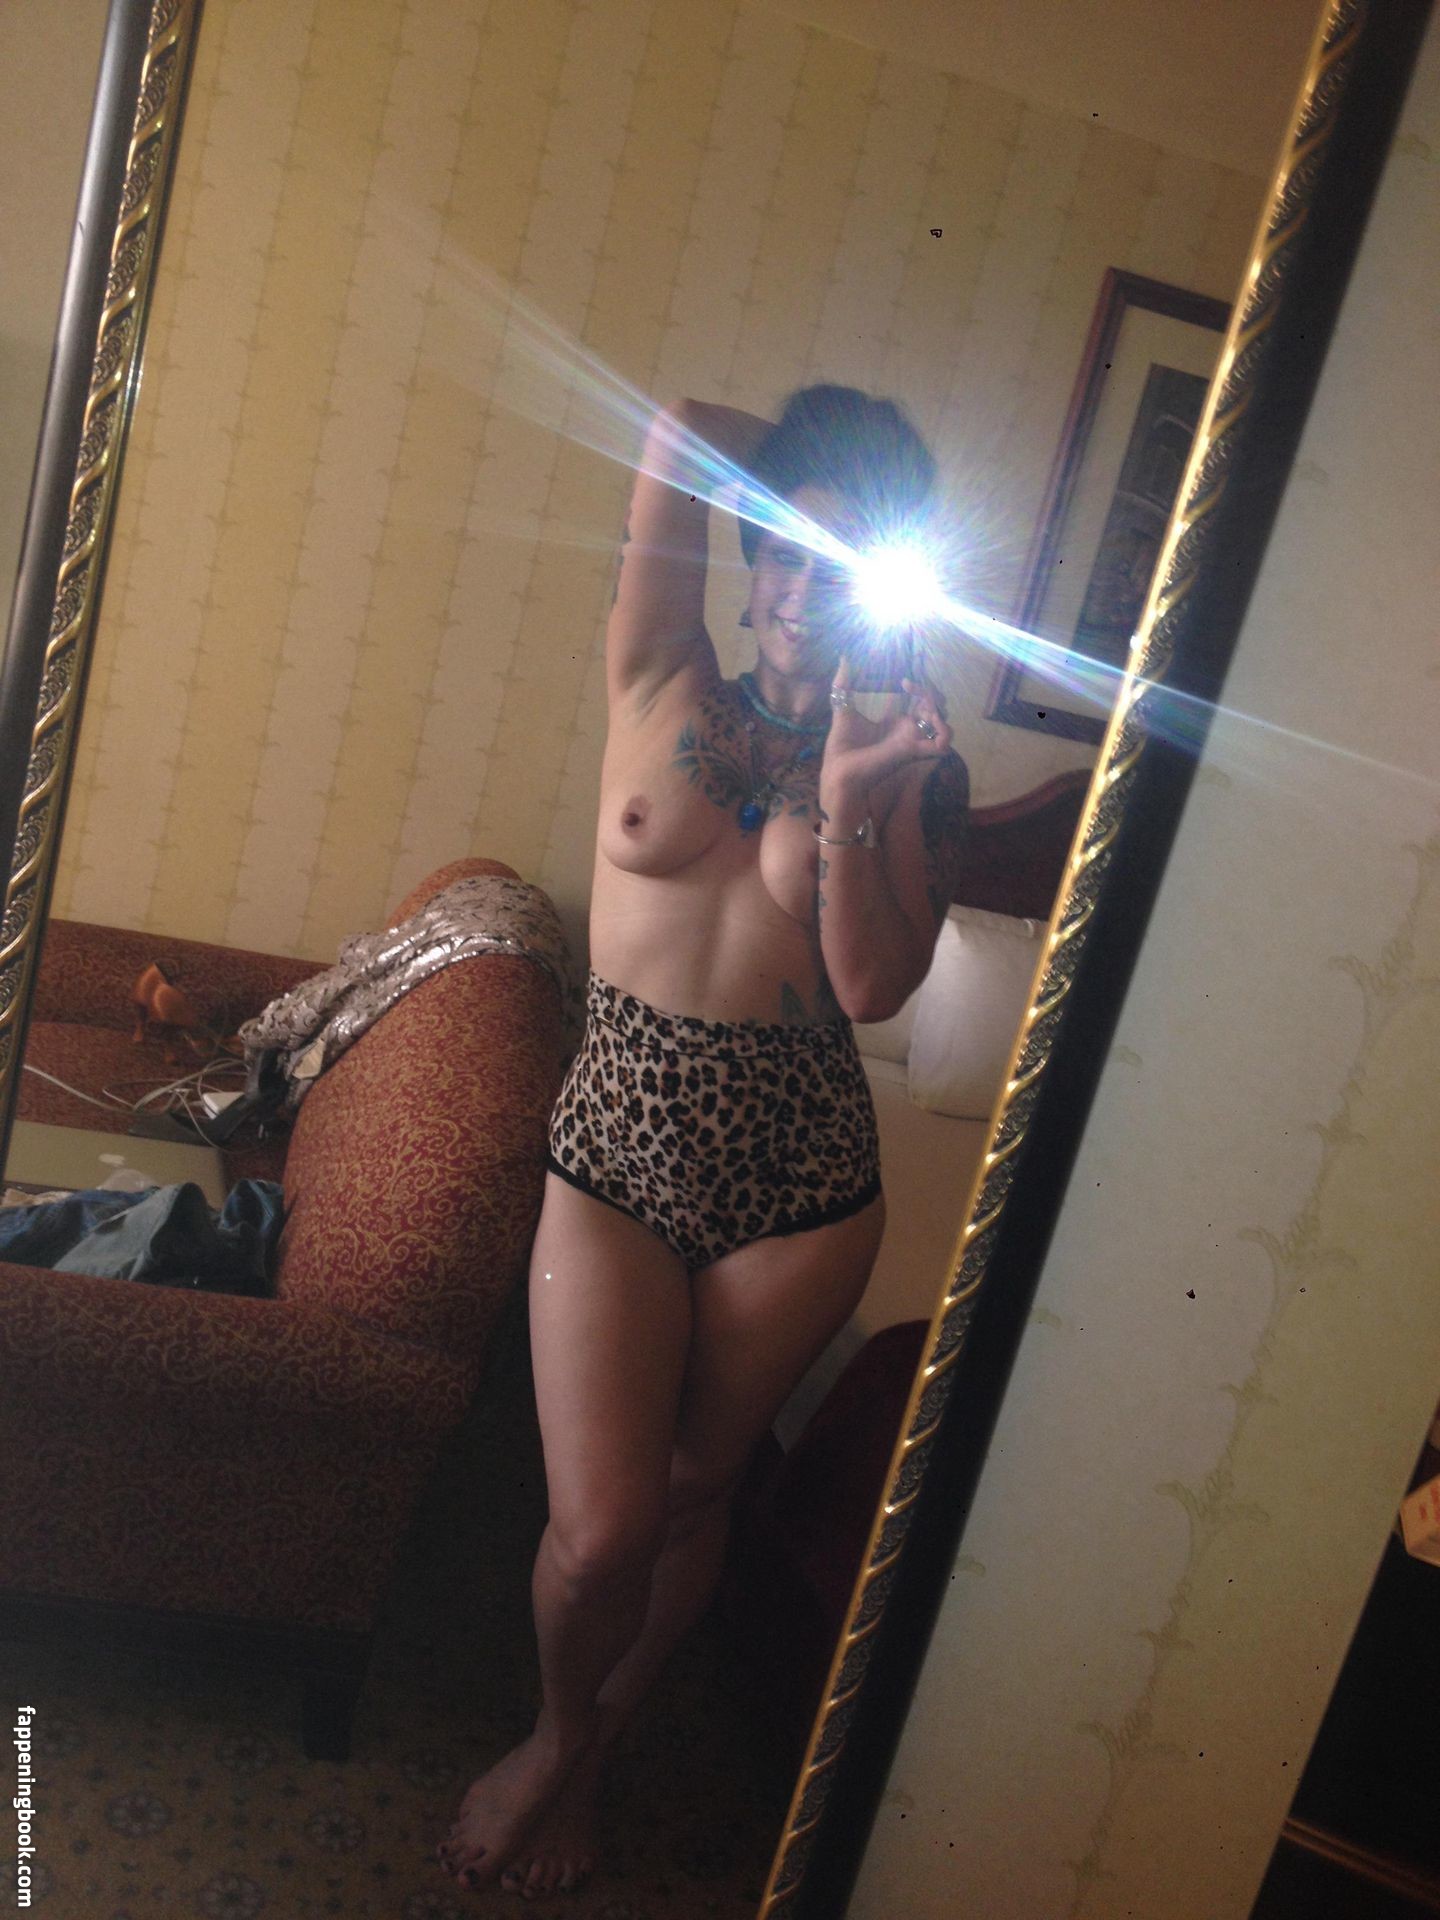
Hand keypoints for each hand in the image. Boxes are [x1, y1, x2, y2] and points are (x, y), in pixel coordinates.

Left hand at [820, 654, 952, 821]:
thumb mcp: (844, 709)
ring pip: (942, 720)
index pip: (918, 699)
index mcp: (894, 722)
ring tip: (921, 699)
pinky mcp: (914, 750)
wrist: (839, 772)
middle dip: (931, 691)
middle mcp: (907, 730)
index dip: (919, 684)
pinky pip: (943, 743)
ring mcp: (913, 740)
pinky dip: (945, 731)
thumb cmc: (842, 748)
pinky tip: (930, 716)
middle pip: (934, 706)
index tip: (905, 676)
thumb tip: (843, 659)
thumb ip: (843, 685)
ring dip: (937, 706)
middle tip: (911, 683)